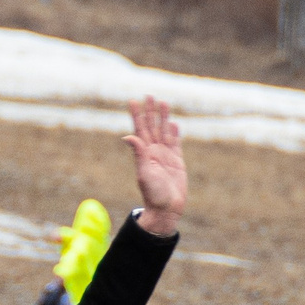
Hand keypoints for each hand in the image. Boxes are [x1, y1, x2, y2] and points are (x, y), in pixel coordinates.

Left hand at [124, 96, 185, 235]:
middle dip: (150, 111)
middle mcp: (153, 152)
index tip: (133, 100)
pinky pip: (175, 143)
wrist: (166, 209)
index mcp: (144, 153)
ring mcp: (165, 156)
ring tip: (163, 103)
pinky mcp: (176, 161)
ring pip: (164, 131)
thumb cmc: (153, 194)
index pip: (140, 129)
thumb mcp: (144, 173)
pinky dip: (174, 132)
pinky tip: (173, 123)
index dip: (137, 115)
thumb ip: (139, 154)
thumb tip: (128, 137)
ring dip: (163, 117)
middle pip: (152, 126)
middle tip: (149, 95)